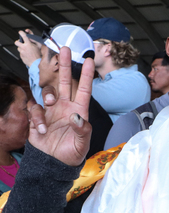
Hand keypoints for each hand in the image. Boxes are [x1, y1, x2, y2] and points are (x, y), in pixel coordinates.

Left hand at [14, 29, 40, 66]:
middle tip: (21, 43)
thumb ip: (34, 41)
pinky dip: (23, 53)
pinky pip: (20, 53)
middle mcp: (24, 48)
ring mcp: (22, 52)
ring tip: (26, 50)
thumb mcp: (38, 46)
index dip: (21, 33)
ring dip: (21, 48)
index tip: (20, 32)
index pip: (23, 36)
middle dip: (18, 42)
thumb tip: (30, 38)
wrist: (36, 63)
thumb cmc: (38, 55)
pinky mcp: (21, 56)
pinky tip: (27, 54)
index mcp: (28, 44)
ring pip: (19, 48)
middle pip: (16, 42)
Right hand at [28, 46, 93, 166]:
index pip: (84, 89)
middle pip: (65, 82)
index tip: (89, 60)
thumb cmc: (72, 153)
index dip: (87, 75)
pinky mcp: (38, 118)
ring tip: (50, 106)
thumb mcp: (83, 144)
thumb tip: (76, 117)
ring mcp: (51, 111)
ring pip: (48, 92)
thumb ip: (82, 130)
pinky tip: (42, 130)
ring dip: (48, 96)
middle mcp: (66, 107)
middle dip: (64, 66)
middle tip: (64, 49)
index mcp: (79, 111)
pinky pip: (35, 109)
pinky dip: (37, 118)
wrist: (55, 164)